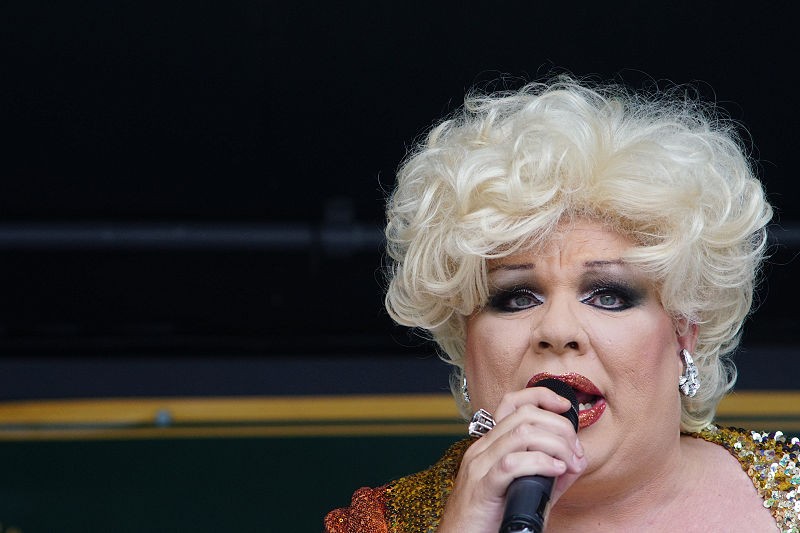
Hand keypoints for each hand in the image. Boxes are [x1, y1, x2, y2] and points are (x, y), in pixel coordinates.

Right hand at [437, 387, 586, 532]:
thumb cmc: (488, 519)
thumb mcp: (522, 489)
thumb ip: (548, 474)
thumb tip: (575, 460)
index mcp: (489, 445)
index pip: (512, 403)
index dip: (541, 396)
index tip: (565, 407)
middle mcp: (482, 449)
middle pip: (524, 415)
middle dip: (559, 427)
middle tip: (576, 452)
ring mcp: (479, 466)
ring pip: (521, 434)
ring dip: (556, 445)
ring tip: (570, 463)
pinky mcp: (482, 487)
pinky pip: (512, 464)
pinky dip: (541, 463)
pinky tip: (555, 470)